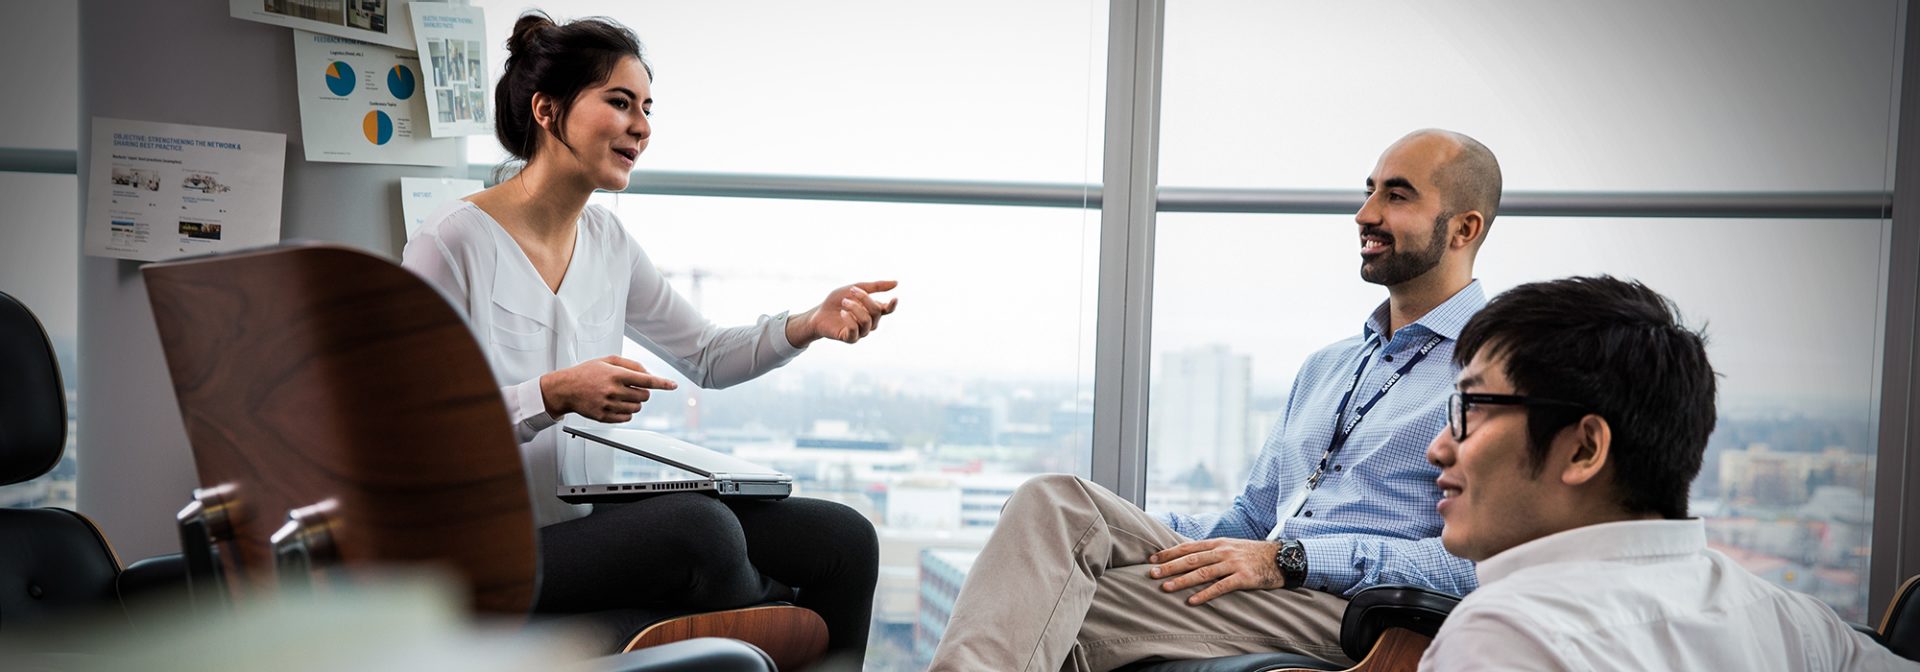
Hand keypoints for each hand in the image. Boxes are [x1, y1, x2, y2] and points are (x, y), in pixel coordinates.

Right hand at [538, 355, 677, 422]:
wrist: (566, 388)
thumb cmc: (586, 373)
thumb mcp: (608, 360)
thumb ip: (631, 364)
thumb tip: (648, 373)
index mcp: (615, 374)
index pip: (646, 380)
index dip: (662, 383)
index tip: (673, 385)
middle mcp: (612, 390)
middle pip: (644, 396)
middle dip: (643, 392)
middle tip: (632, 388)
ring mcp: (608, 405)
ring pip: (637, 408)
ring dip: (635, 402)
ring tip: (621, 395)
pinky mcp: (603, 416)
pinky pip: (626, 417)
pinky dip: (627, 412)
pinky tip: (617, 404)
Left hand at [788, 280, 898, 346]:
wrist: (819, 313)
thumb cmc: (837, 301)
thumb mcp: (855, 288)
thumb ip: (874, 287)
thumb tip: (896, 283)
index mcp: (873, 311)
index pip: (887, 310)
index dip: (892, 305)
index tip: (894, 298)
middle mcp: (870, 323)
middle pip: (876, 312)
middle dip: (864, 298)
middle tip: (851, 290)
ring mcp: (861, 332)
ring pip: (867, 321)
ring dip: (855, 308)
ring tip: (844, 301)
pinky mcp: (850, 339)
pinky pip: (855, 330)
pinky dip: (849, 319)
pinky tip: (842, 312)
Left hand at [1148, 538, 1286, 605]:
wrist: (1282, 558)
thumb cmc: (1253, 554)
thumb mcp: (1231, 546)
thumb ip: (1212, 551)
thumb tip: (1189, 556)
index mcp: (1218, 543)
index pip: (1188, 547)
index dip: (1169, 553)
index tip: (1152, 559)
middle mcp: (1223, 551)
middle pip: (1191, 559)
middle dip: (1169, 566)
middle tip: (1152, 573)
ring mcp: (1233, 564)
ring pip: (1202, 572)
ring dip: (1182, 580)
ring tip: (1166, 587)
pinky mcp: (1243, 578)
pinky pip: (1220, 587)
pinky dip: (1205, 594)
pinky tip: (1192, 601)